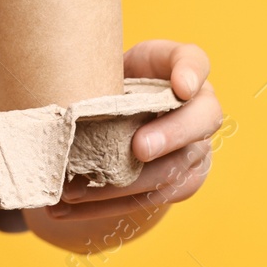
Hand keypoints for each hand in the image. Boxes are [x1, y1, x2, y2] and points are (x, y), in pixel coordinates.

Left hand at [42, 39, 220, 221]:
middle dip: (169, 137)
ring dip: (126, 184)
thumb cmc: (112, 74)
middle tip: (139, 148)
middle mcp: (199, 112)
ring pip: (170, 172)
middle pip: (199, 123)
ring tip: (78, 189)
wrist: (115, 107)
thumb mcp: (110, 56)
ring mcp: (192, 152)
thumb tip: (79, 69)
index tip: (181, 85)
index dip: (192, 74)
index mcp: (184, 71)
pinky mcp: (174, 184)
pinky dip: (102, 207)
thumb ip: (101, 57)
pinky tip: (66, 210)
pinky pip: (144, 201)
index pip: (197, 62)